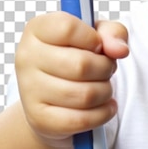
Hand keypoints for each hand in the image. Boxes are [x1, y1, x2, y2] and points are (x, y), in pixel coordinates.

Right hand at [15, 12, 129, 146]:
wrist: (52, 98)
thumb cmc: (76, 57)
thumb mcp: (97, 36)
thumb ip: (113, 33)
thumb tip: (120, 50)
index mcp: (38, 29)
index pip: (68, 28)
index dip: (93, 39)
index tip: (98, 46)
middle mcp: (27, 57)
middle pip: (81, 65)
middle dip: (106, 68)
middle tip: (107, 69)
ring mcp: (29, 90)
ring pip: (85, 95)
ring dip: (106, 91)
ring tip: (104, 87)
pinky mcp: (39, 118)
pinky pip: (81, 120)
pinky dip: (103, 113)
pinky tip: (106, 106)